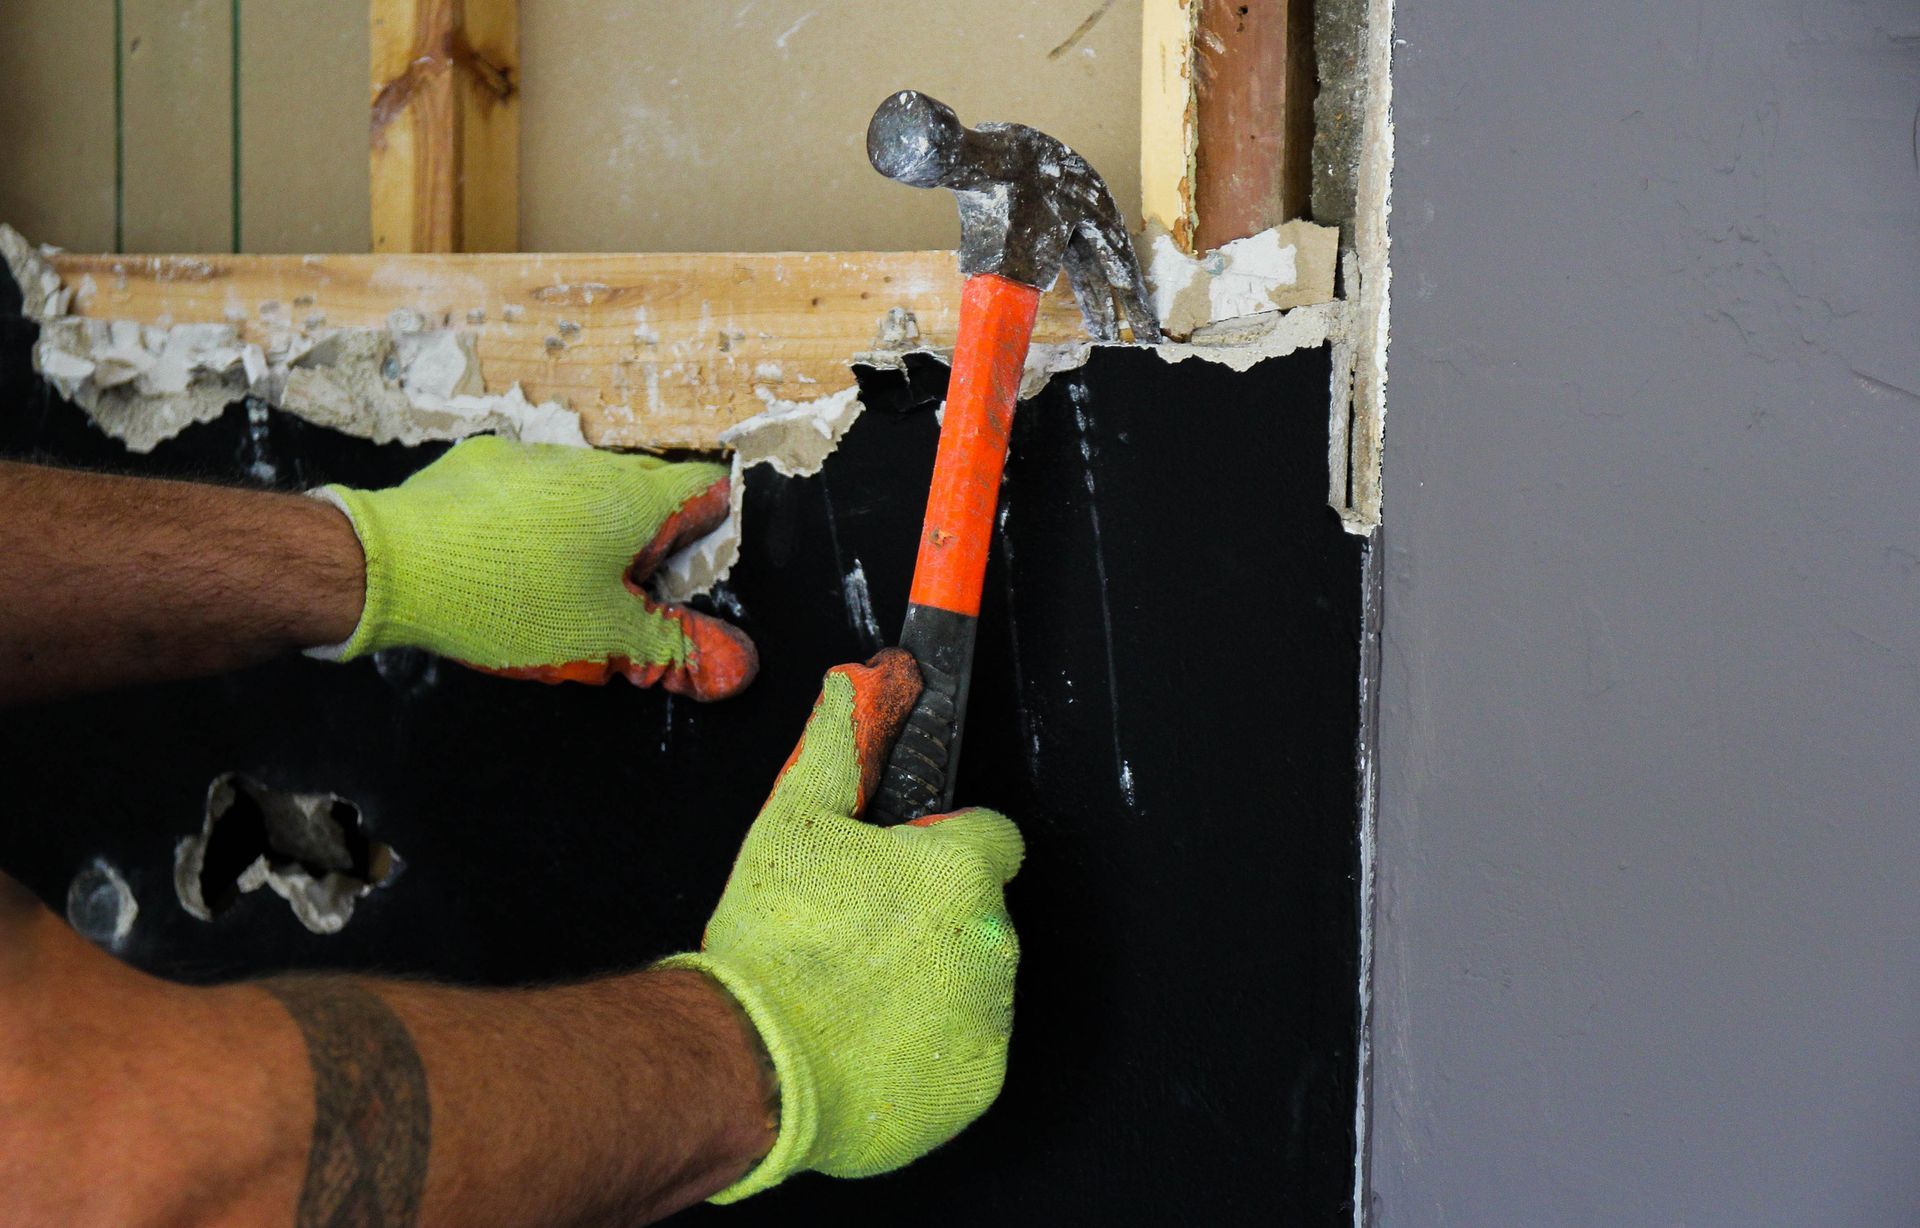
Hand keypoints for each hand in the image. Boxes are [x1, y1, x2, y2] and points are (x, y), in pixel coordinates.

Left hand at [314, 437, 754, 699]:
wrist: (389, 566)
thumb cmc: (511, 600)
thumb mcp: (604, 638)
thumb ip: (676, 649)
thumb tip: (741, 666)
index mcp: (635, 497)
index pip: (710, 491)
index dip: (717, 533)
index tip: (701, 575)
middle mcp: (590, 463)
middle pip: (649, 493)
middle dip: (653, 540)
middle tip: (635, 595)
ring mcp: (530, 457)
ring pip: (587, 491)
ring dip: (592, 530)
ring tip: (566, 584)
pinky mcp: (479, 464)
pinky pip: (531, 490)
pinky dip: (537, 521)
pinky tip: (510, 562)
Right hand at [663, 649, 1023, 1200]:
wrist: (752, 1063)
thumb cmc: (774, 946)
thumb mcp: (792, 821)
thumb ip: (836, 746)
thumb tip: (854, 688)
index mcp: (961, 870)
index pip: (991, 837)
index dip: (944, 847)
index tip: (903, 868)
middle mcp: (993, 940)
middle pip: (980, 913)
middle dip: (934, 918)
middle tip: (861, 935)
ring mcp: (991, 1017)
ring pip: (975, 982)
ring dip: (933, 982)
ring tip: (855, 993)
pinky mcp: (979, 1082)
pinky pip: (965, 1051)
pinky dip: (928, 1048)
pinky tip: (868, 1041)